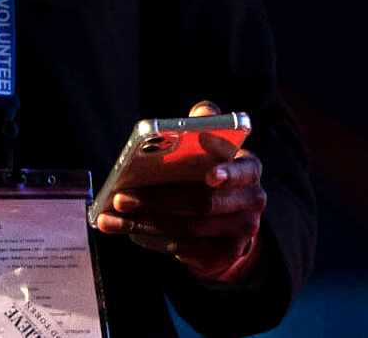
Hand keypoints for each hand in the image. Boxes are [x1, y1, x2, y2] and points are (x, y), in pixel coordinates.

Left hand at [95, 101, 265, 282]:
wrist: (230, 215)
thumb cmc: (211, 169)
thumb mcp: (214, 145)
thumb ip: (208, 124)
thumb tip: (202, 112)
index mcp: (249, 169)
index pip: (243, 170)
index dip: (228, 173)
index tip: (209, 175)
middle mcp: (251, 201)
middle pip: (203, 203)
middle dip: (158, 200)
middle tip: (122, 197)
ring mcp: (241, 232)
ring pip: (188, 228)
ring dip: (147, 222)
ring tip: (116, 215)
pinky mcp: (225, 254)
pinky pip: (186, 250)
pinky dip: (155, 240)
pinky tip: (131, 230)